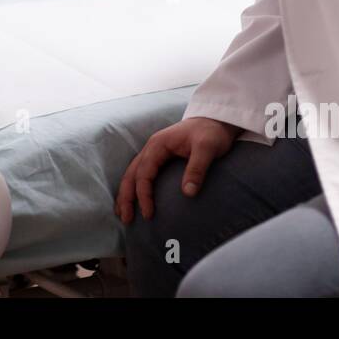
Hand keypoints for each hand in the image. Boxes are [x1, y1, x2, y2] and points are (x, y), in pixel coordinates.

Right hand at [115, 117, 239, 223]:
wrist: (217, 120)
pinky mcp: (160, 157)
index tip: (148, 214)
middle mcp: (152, 148)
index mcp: (158, 145)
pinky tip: (134, 199)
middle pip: (131, 174)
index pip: (144, 173)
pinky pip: (142, 173)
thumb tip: (188, 194)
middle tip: (126, 219)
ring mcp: (154, 152)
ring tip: (122, 213)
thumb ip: (197, 169)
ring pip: (133, 173)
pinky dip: (134, 187)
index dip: (143, 195)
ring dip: (126, 193)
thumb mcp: (207, 149)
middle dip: (126, 197)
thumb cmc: (211, 132)